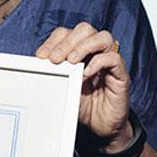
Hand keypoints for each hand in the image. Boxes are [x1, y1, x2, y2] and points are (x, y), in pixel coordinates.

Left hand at [35, 22, 131, 146]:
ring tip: (71, 62)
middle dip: (67, 42)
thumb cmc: (82, 105)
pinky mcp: (121, 74)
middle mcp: (96, 52)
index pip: (67, 33)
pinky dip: (99, 62)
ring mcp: (110, 62)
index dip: (53, 41)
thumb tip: (35, 66)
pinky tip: (86, 73)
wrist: (100, 127)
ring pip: (103, 37)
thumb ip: (53, 74)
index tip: (40, 57)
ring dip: (84, 47)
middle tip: (55, 59)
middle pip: (85, 30)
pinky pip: (114, 58)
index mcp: (79, 52)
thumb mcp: (62, 88)